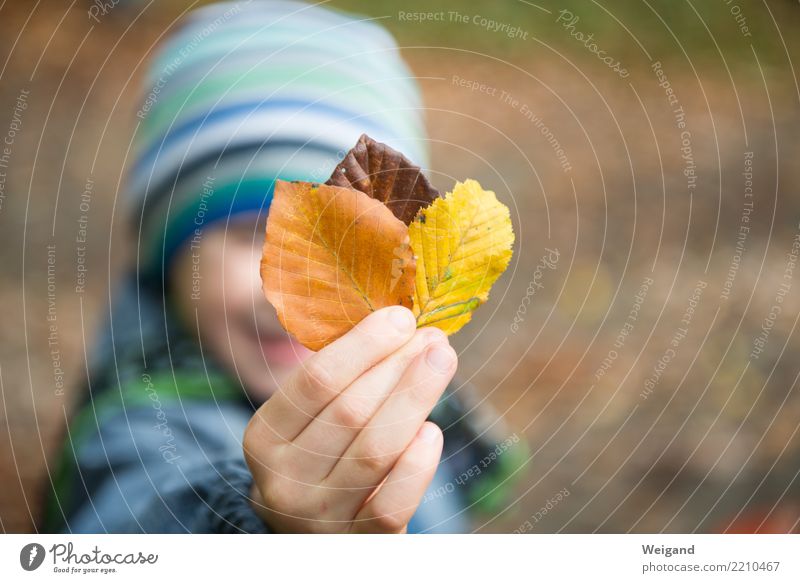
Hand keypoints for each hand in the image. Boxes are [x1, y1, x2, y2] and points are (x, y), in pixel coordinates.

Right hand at [243, 306, 456, 532]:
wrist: (314, 537)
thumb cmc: (321, 458)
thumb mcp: (311, 422)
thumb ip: (343, 380)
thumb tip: (401, 324)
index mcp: (265, 437)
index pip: (316, 381)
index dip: (364, 345)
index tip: (400, 317)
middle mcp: (282, 480)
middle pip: (351, 410)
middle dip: (398, 366)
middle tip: (433, 338)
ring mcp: (317, 517)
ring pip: (374, 450)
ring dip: (415, 398)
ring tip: (442, 362)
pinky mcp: (355, 544)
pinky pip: (391, 504)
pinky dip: (416, 464)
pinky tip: (433, 430)